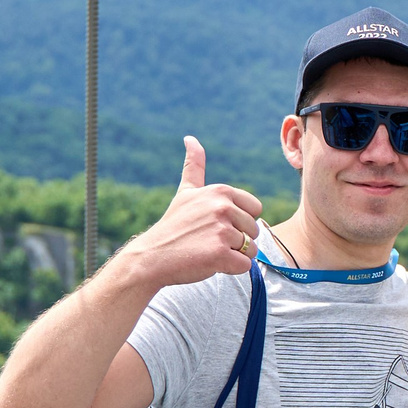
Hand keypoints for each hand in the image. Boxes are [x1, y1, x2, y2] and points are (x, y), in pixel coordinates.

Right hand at [120, 136, 263, 287]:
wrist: (152, 257)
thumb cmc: (173, 226)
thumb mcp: (186, 192)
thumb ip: (194, 166)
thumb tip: (190, 138)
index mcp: (220, 191)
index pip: (255, 209)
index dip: (239, 221)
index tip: (215, 224)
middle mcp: (223, 207)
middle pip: (254, 231)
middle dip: (236, 240)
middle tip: (208, 240)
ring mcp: (222, 231)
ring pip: (251, 250)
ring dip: (233, 255)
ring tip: (207, 250)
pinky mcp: (220, 254)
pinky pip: (244, 266)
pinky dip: (230, 269)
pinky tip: (209, 262)